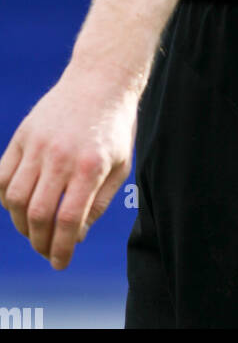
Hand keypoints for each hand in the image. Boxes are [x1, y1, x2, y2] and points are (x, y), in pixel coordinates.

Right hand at [0, 66, 137, 269]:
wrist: (101, 79)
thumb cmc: (114, 126)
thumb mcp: (120, 165)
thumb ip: (98, 203)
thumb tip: (76, 236)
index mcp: (90, 165)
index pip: (68, 220)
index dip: (61, 249)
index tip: (59, 264)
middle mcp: (60, 155)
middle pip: (37, 214)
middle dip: (39, 242)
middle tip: (47, 250)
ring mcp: (37, 144)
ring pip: (14, 199)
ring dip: (20, 224)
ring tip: (34, 230)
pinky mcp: (23, 135)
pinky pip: (2, 176)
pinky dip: (6, 198)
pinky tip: (20, 205)